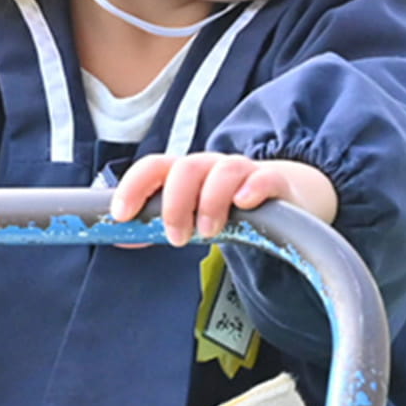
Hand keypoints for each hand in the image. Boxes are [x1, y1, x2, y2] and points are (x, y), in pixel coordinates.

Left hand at [108, 154, 338, 246]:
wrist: (282, 198)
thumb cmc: (227, 206)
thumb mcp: (191, 214)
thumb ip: (157, 224)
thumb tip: (123, 236)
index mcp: (186, 173)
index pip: (154, 167)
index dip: (134, 186)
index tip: (122, 214)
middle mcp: (212, 167)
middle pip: (187, 168)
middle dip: (175, 203)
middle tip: (176, 237)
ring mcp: (244, 172)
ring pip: (224, 171)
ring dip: (210, 201)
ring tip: (208, 232)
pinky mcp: (275, 183)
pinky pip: (264, 178)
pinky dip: (251, 188)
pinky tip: (244, 204)